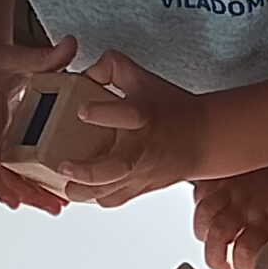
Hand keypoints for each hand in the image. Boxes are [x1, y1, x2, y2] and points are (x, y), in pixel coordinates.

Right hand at [0, 37, 79, 213]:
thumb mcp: (19, 56)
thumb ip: (46, 56)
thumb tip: (70, 45)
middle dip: (8, 186)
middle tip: (28, 201)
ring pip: (0, 179)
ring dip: (24, 195)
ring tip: (51, 207)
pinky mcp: (4, 151)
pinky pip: (12, 176)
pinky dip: (28, 190)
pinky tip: (51, 201)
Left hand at [51, 50, 209, 204]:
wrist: (202, 139)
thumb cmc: (171, 110)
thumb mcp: (142, 79)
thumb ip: (110, 68)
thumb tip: (84, 74)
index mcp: (144, 116)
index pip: (127, 114)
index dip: (102, 112)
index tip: (82, 110)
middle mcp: (141, 148)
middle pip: (117, 167)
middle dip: (87, 171)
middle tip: (65, 166)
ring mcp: (140, 172)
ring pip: (110, 191)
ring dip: (83, 191)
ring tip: (65, 184)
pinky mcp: (138, 188)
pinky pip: (112, 200)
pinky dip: (93, 197)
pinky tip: (80, 188)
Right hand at [194, 161, 267, 268]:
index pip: (247, 252)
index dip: (242, 266)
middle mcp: (247, 205)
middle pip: (218, 236)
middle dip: (215, 258)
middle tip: (222, 267)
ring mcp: (231, 188)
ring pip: (204, 215)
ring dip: (204, 235)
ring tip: (211, 243)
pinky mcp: (220, 174)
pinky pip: (199, 192)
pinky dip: (199, 205)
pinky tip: (208, 214)